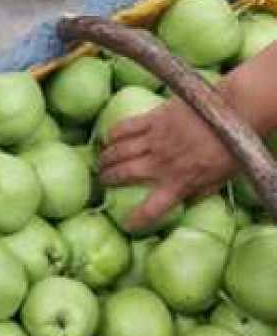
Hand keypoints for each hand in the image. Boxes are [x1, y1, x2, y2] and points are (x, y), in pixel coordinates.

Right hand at [99, 97, 236, 230]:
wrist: (234, 111)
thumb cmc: (232, 147)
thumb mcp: (220, 179)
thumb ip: (200, 191)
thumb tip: (187, 201)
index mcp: (179, 182)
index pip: (152, 208)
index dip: (136, 219)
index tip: (127, 224)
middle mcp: (161, 163)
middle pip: (125, 174)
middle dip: (108, 179)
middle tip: (102, 181)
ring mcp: (155, 139)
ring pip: (121, 151)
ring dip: (106, 157)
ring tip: (100, 162)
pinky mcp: (154, 118)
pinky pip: (126, 126)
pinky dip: (114, 133)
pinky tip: (107, 138)